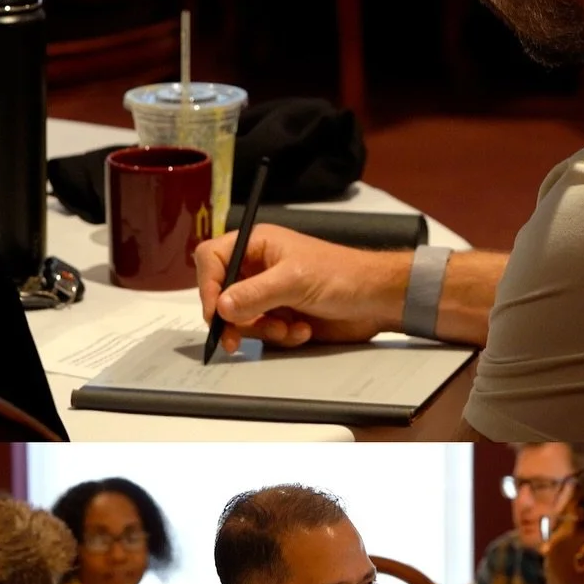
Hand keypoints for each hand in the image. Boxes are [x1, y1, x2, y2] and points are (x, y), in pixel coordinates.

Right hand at [195, 223, 407, 356]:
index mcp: (258, 244)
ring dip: (262, 329)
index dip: (207, 285)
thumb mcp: (295, 280)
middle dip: (234, 318)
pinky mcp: (281, 316)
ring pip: (241, 319)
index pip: (212, 259)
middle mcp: (258, 268)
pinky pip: (262, 333)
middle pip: (221, 294)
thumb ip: (255, 293)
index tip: (215, 312)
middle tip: (236, 338)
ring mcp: (269, 294)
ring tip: (289, 327)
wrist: (376, 300)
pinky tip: (302, 330)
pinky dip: (280, 336)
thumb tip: (221, 306)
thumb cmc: (343, 275)